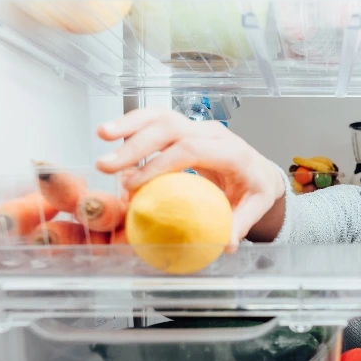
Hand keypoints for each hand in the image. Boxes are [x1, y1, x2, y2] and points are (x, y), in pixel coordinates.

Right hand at [95, 107, 284, 247]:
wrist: (259, 170)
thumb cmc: (254, 189)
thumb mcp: (255, 207)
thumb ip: (240, 224)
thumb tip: (226, 244)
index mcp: (232, 152)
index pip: (192, 150)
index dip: (160, 164)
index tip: (135, 184)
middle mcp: (214, 133)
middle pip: (171, 128)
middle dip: (136, 145)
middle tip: (107, 166)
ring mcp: (198, 126)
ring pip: (161, 116)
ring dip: (129, 125)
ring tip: (102, 135)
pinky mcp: (186, 127)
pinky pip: (157, 119)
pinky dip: (133, 123)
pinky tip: (111, 133)